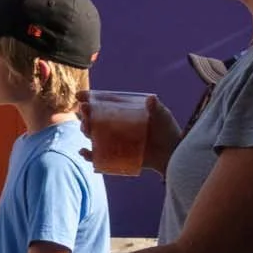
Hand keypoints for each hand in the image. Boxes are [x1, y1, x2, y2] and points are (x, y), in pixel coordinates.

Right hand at [69, 90, 184, 175]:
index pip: (104, 103)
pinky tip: (84, 151)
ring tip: (86, 129)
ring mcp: (115, 140)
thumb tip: (151, 99)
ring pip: (94, 135)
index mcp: (124, 111)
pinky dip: (89, 155)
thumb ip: (156, 108)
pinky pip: (98, 156)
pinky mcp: (115, 156)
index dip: (90, 99)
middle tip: (84, 112)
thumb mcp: (163, 117)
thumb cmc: (168, 132)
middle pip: (95, 118)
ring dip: (86, 131)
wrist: (173, 155)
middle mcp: (116, 125)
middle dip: (85, 115)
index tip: (80, 96)